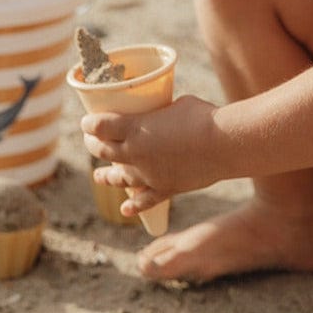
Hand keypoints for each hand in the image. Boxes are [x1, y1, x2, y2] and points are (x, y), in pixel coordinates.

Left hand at [81, 95, 220, 214]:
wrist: (225, 144)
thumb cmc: (202, 116)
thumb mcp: (175, 104)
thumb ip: (161, 113)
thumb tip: (161, 115)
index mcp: (134, 128)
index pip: (100, 127)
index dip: (89, 124)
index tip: (87, 122)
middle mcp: (136, 153)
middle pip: (104, 151)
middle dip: (93, 145)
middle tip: (91, 141)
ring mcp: (149, 174)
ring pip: (119, 177)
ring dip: (106, 176)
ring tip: (99, 176)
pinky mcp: (166, 188)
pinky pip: (146, 200)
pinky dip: (135, 205)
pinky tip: (126, 208)